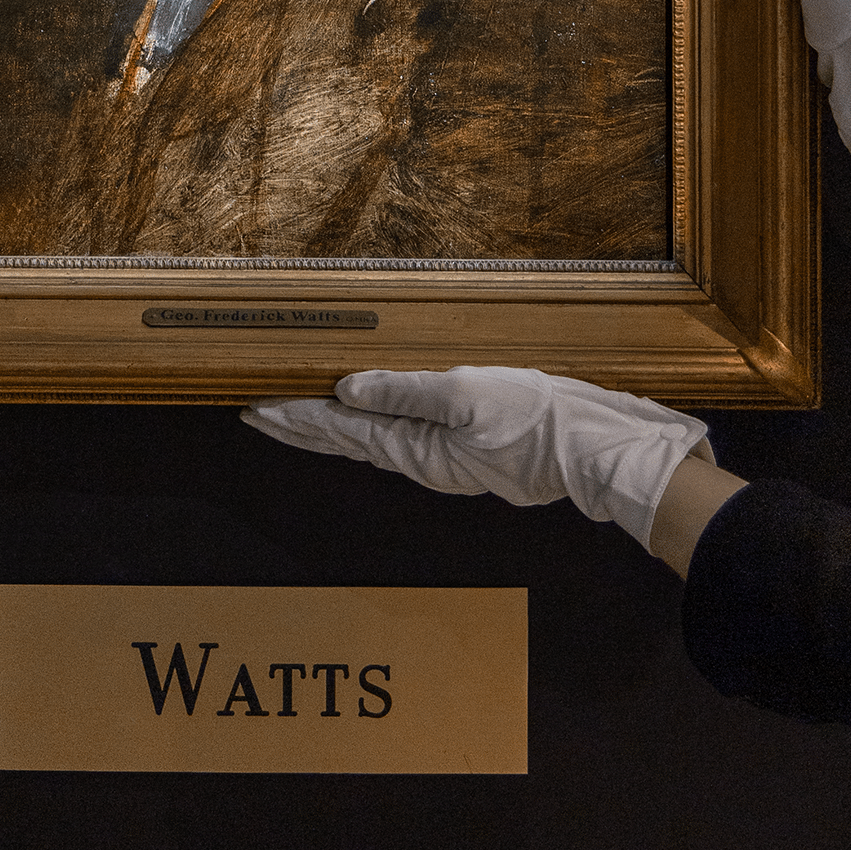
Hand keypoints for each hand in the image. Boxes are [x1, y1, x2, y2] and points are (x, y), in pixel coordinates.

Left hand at [241, 365, 712, 552]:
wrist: (594, 448)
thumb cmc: (537, 419)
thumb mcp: (466, 394)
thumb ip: (403, 392)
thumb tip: (346, 389)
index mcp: (418, 450)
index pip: (342, 431)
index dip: (297, 417)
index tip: (256, 407)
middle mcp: (423, 460)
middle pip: (348, 440)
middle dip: (301, 426)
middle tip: (255, 414)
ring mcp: (445, 457)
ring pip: (371, 441)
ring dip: (331, 428)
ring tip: (296, 417)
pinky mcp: (466, 449)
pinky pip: (401, 437)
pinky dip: (371, 426)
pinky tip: (368, 419)